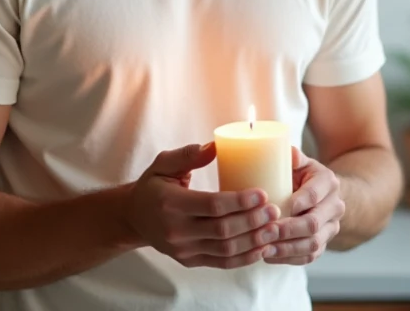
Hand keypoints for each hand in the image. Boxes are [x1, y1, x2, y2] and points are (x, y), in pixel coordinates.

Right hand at [124, 142, 282, 268]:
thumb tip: (215, 146)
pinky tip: (262, 247)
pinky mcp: (189, 261)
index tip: (262, 193)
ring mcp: (183, 249)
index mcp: (170, 203)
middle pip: (223, 229)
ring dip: (253, 241)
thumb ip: (188, 155)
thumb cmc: (153, 185)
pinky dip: (245, 257)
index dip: (240, 201)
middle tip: (275, 210)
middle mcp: (176, 230)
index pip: (212, 205)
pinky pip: (222, 263)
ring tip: (274, 229)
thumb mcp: (163, 164)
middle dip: (253, 221)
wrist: (134, 217)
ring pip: (225, 250)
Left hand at [263, 147, 343, 265]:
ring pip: (313, 244)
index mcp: (328, 182)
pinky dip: (289, 259)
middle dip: (288, 230)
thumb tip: (289, 153)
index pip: (313, 195)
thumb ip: (293, 157)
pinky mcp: (324, 244)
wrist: (324, 195)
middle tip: (265, 231)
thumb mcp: (301, 162)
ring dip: (287, 248)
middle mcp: (335, 206)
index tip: (274, 207)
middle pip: (313, 223)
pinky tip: (270, 256)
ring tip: (264, 248)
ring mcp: (331, 228)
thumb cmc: (304, 176)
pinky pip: (309, 257)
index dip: (295, 203)